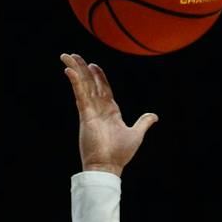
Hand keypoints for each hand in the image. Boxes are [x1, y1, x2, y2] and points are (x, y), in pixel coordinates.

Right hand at [61, 53, 157, 173]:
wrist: (108, 166)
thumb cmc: (121, 153)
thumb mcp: (136, 134)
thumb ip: (143, 122)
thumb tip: (154, 116)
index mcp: (111, 111)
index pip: (103, 88)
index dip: (98, 76)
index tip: (94, 65)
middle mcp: (99, 108)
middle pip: (89, 83)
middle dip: (83, 68)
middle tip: (74, 55)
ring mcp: (91, 110)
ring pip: (82, 85)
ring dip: (75, 70)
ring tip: (66, 56)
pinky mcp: (85, 114)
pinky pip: (79, 95)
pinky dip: (75, 82)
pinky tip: (69, 71)